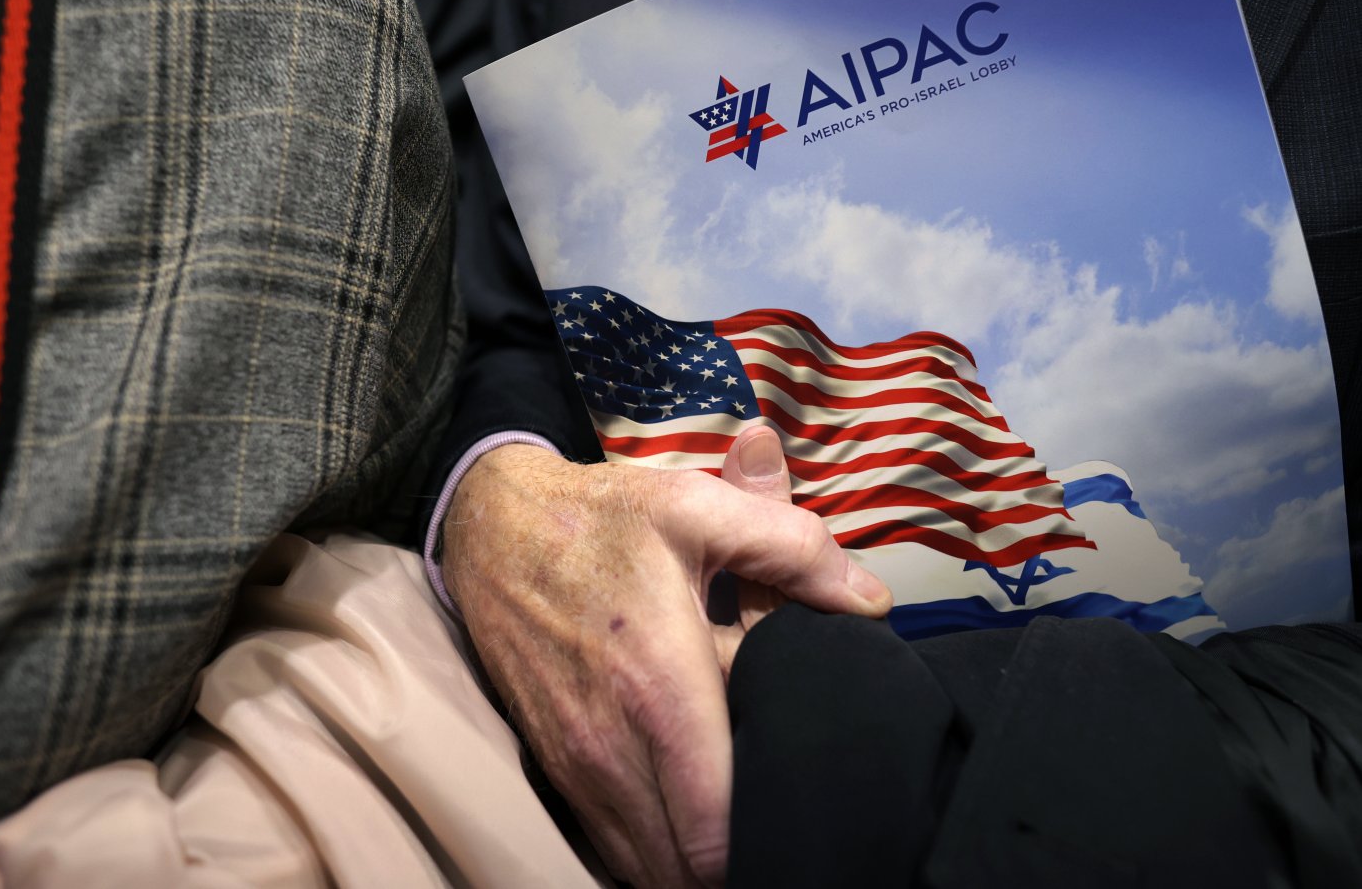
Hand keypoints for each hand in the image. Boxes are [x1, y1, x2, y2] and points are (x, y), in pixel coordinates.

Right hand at [442, 428, 890, 887]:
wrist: (491, 529)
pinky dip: (658, 843)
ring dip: (696, 856)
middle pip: (688, 871)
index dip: (770, 835)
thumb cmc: (599, 520)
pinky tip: (688, 802)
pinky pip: (617, 845)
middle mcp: (611, 746)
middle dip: (743, 854)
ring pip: (650, 869)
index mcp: (658, 687)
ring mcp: (578, 767)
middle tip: (781, 809)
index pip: (715, 831)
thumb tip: (870, 601)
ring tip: (738, 807)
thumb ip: (796, 549)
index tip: (802, 805)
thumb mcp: (700, 508)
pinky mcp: (559, 771)